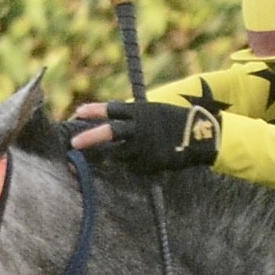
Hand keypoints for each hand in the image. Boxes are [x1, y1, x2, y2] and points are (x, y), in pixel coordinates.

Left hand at [73, 98, 220, 172]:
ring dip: (114, 155)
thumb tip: (113, 121)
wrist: (201, 136)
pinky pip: (134, 165)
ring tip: (114, 156)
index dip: (94, 111)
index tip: (78, 113)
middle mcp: (140, 128)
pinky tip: (146, 160)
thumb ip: (134, 116)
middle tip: (73, 144)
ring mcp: (144, 146)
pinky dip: (134, 163)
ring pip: (119, 153)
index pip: (111, 109)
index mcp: (141, 112)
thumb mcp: (154, 111)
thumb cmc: (177, 121)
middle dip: (90, 138)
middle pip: (110, 132)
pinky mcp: (150, 162)